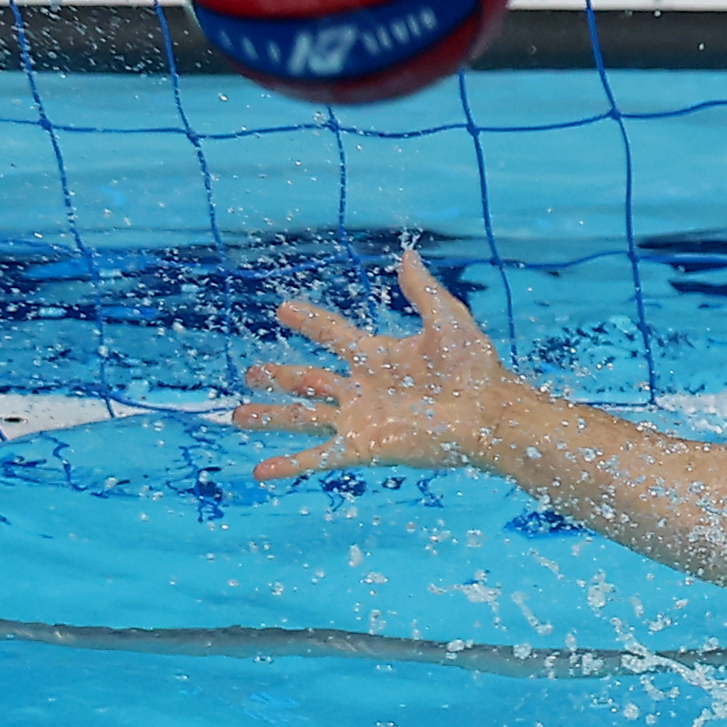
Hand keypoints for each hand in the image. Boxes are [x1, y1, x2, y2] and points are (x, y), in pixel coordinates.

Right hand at [235, 247, 515, 480]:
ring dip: (270, 417)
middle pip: (309, 381)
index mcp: (378, 356)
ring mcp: (360, 419)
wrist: (489, 413)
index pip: (333, 335)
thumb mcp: (447, 320)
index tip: (283, 310)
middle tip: (251, 372)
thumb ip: (422, 290)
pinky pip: (318, 456)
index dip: (309, 322)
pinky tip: (260, 471)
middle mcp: (363, 389)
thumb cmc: (474, 369)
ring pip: (303, 416)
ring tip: (238, 416)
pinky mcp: (363, 447)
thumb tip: (408, 255)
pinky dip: (288, 464)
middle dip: (279, 377)